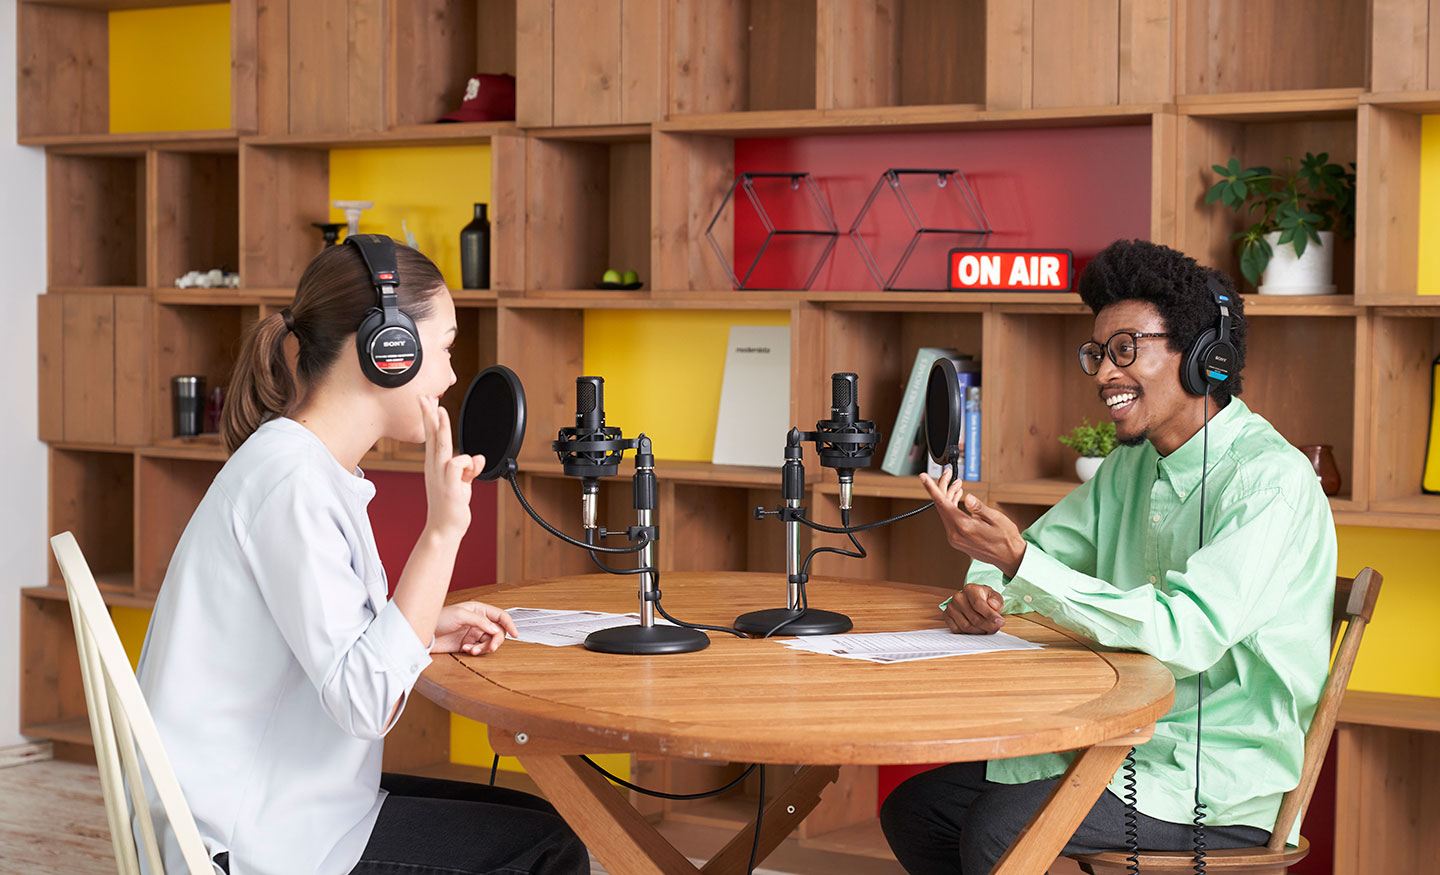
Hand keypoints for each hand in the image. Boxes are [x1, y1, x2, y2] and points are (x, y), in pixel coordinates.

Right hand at [420, 397, 483, 541]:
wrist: (444, 529)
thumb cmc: (450, 506)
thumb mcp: (463, 484)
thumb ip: (469, 469)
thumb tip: (478, 458)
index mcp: (435, 465)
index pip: (432, 437)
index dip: (430, 419)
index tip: (427, 402)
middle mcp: (434, 468)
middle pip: (432, 436)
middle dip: (429, 415)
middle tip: (425, 397)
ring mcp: (440, 476)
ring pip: (442, 445)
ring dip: (443, 427)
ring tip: (441, 410)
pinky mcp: (448, 485)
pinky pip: (458, 464)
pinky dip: (467, 465)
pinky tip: (468, 474)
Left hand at [433, 602, 518, 654]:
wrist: (423, 634)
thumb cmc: (438, 619)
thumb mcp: (460, 615)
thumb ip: (480, 621)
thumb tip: (495, 629)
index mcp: (479, 610)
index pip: (500, 616)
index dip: (509, 624)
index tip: (515, 634)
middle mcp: (478, 622)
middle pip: (497, 632)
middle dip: (495, 640)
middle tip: (491, 647)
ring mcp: (473, 634)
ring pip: (489, 642)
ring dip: (484, 648)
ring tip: (472, 650)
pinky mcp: (467, 645)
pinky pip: (479, 649)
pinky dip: (475, 651)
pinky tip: (466, 650)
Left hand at [920, 465, 1025, 577]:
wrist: (1009, 558)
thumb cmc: (1006, 539)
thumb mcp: (996, 519)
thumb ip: (979, 508)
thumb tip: (967, 497)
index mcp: (964, 527)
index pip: (942, 503)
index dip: (932, 488)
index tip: (923, 477)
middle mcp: (955, 534)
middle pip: (941, 506)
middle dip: (943, 488)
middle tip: (949, 474)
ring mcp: (955, 539)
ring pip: (945, 513)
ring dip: (949, 497)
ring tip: (957, 484)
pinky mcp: (957, 540)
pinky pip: (949, 520)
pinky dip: (952, 507)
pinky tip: (958, 498)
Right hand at [942, 584, 1005, 634]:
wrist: (973, 599)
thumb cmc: (985, 598)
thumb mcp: (995, 596)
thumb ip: (997, 601)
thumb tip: (993, 606)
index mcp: (970, 589)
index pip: (979, 604)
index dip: (990, 615)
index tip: (1000, 622)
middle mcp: (958, 597)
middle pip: (974, 618)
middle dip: (988, 626)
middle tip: (996, 628)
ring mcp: (951, 607)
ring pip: (966, 626)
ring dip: (979, 631)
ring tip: (988, 628)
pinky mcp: (947, 616)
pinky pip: (957, 630)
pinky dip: (969, 633)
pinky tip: (977, 629)